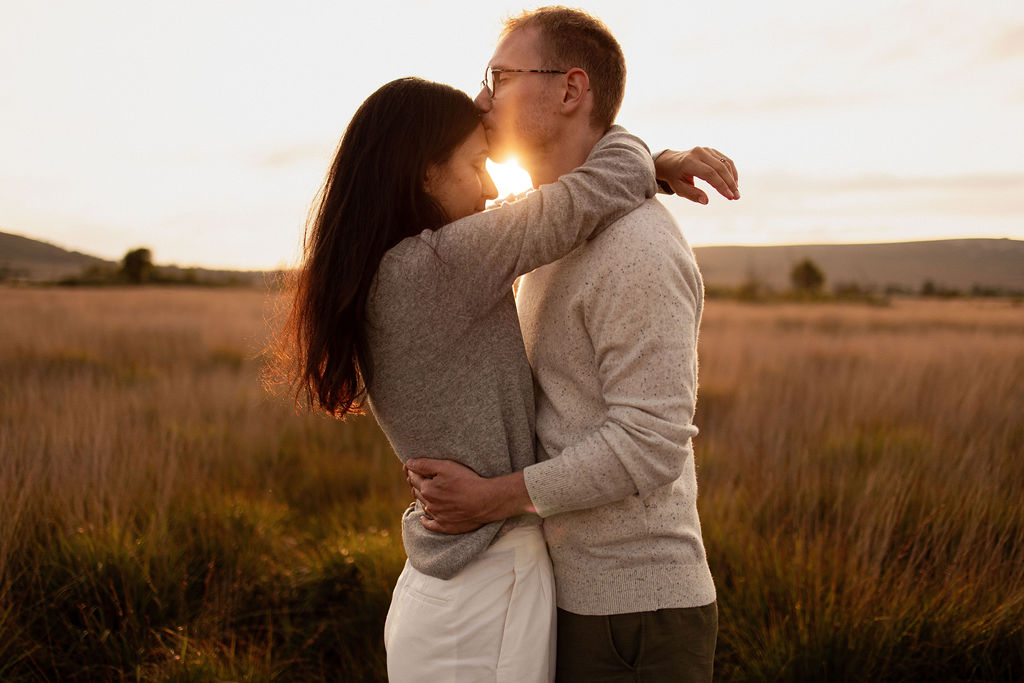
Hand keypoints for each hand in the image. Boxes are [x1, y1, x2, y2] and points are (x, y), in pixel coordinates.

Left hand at [404, 458, 531, 533]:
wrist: (485, 501)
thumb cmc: (467, 481)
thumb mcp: (446, 467)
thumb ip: (425, 464)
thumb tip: (408, 463)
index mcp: (427, 489)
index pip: (413, 478)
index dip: (411, 471)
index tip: (411, 467)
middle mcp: (429, 504)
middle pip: (417, 492)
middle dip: (416, 484)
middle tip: (417, 477)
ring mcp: (437, 516)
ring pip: (424, 506)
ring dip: (421, 499)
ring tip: (423, 493)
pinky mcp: (446, 526)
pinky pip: (430, 525)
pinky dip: (425, 521)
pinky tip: (423, 518)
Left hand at [655, 147, 738, 203]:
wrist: (670, 162)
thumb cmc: (675, 177)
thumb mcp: (679, 188)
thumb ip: (692, 194)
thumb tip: (705, 201)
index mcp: (689, 162)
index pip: (709, 173)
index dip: (721, 185)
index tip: (729, 196)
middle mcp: (699, 153)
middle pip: (720, 168)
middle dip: (730, 183)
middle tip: (736, 197)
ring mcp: (706, 150)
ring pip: (725, 163)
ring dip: (733, 178)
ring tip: (736, 192)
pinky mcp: (711, 150)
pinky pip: (725, 160)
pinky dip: (731, 172)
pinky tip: (733, 183)